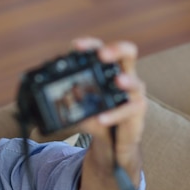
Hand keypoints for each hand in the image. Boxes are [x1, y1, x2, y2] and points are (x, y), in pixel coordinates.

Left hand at [71, 37, 146, 162]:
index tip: (76, 46)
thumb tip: (51, 97)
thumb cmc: (100, 120)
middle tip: (103, 54)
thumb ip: (70, 101)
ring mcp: (134, 95)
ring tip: (118, 81)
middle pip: (129, 54)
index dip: (91, 45)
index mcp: (109, 72)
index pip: (102, 50)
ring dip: (127, 81)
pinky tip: (102, 118)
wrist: (114, 145)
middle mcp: (125, 78)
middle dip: (117, 49)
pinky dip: (115, 114)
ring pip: (137, 83)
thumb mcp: (82, 109)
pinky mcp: (137, 115)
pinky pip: (131, 111)